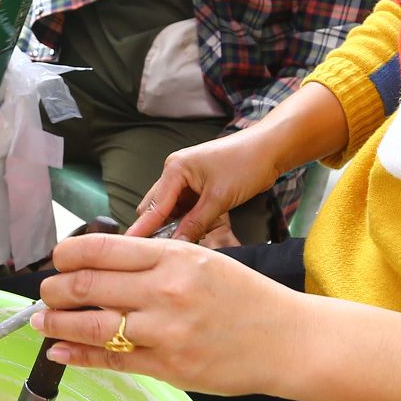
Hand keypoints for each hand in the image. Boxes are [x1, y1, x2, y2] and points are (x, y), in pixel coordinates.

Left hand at [33, 233, 305, 395]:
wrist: (287, 340)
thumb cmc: (247, 298)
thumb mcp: (203, 261)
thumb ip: (154, 262)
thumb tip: (101, 265)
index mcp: (174, 257)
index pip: (101, 249)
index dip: (67, 254)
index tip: (57, 259)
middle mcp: (166, 291)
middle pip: (87, 285)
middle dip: (54, 289)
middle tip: (45, 292)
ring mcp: (166, 332)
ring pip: (91, 325)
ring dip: (56, 323)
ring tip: (42, 321)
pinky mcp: (168, 368)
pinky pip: (110, 360)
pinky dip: (77, 355)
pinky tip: (60, 350)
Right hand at [129, 130, 280, 242]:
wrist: (270, 149)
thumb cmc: (246, 163)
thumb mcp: (219, 198)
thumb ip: (195, 224)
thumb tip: (176, 245)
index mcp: (174, 170)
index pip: (152, 207)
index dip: (142, 230)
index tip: (131, 249)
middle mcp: (175, 173)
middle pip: (156, 209)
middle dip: (160, 230)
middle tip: (167, 252)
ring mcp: (186, 180)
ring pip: (171, 212)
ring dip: (178, 227)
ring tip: (192, 240)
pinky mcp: (198, 187)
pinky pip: (185, 210)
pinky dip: (190, 222)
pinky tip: (202, 230)